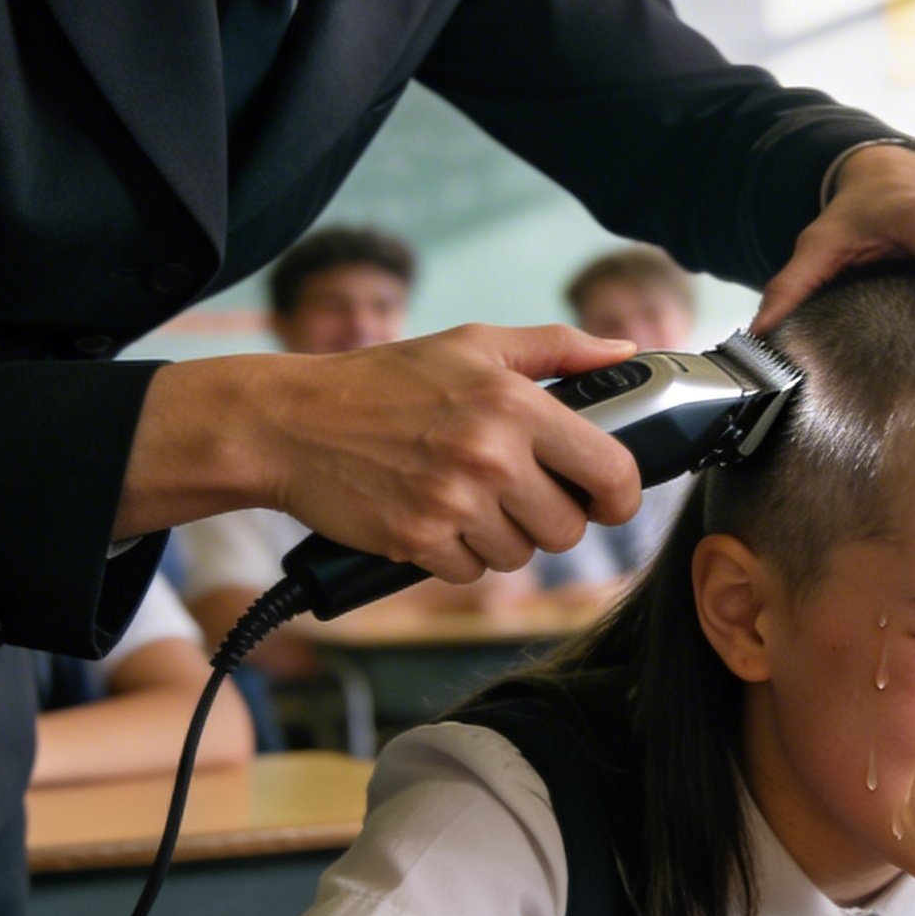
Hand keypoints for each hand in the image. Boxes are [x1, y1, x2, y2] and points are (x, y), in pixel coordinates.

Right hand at [251, 324, 643, 581]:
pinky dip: (457, 554)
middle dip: (549, 517)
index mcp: (515, 404)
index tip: (608, 498)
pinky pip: (470, 572)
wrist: (293, 421)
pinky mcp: (417, 540)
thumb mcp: (473, 344)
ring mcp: (453, 503)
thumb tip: (620, 353)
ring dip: (502, 537)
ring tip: (468, 498)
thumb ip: (555, 347)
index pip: (610, 471)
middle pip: (566, 529)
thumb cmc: (385, 380)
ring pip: (519, 555)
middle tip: (519, 492)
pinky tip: (435, 516)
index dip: (620, 495)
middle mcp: (490, 456)